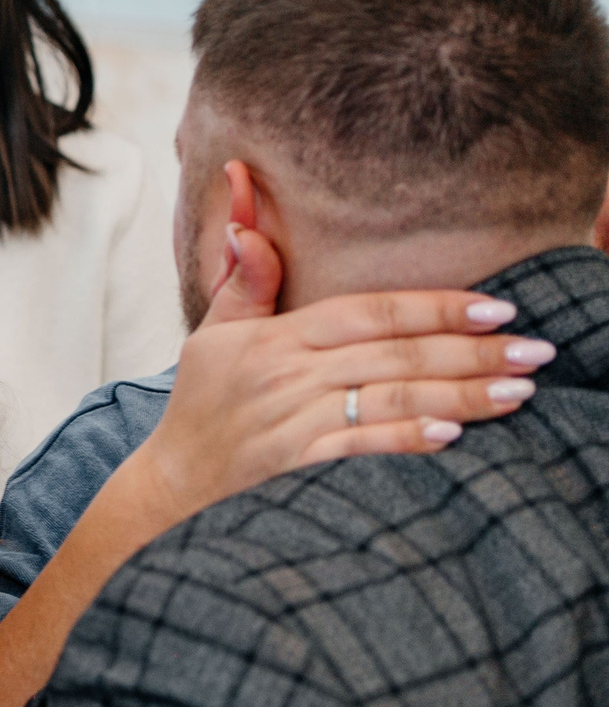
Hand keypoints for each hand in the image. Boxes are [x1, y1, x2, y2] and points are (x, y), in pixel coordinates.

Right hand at [0, 224, 548, 706]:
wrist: (171, 482)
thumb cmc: (201, 405)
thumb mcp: (214, 336)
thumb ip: (246, 284)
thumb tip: (249, 225)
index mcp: (273, 337)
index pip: (366, 312)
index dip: (431, 306)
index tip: (493, 305)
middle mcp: (285, 375)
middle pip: (393, 354)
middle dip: (471, 349)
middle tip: (535, 348)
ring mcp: (292, 421)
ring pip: (391, 399)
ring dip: (461, 394)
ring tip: (519, 390)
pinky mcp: (297, 464)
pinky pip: (363, 446)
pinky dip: (409, 439)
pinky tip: (456, 433)